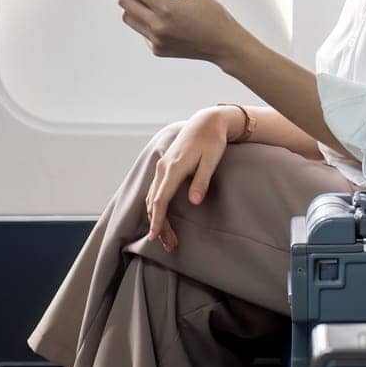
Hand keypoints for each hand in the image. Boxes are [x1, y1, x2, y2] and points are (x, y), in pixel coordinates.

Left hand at [109, 0, 245, 64]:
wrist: (223, 45)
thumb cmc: (214, 18)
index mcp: (167, 8)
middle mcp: (158, 26)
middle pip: (124, 2)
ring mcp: (155, 40)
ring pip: (128, 17)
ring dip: (126, 3)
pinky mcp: (156, 49)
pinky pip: (140, 29)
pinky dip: (140, 17)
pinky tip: (150, 12)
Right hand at [145, 106, 236, 250]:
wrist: (206, 121)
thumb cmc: (212, 140)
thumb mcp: (211, 159)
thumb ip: (202, 180)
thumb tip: (194, 202)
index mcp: (174, 168)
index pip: (161, 200)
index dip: (158, 220)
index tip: (155, 237)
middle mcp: (163, 168)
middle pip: (154, 202)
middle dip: (159, 225)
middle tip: (169, 245)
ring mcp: (162, 167)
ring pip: (153, 198)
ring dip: (157, 218)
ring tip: (167, 237)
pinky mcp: (165, 167)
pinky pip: (155, 190)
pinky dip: (156, 207)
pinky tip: (161, 217)